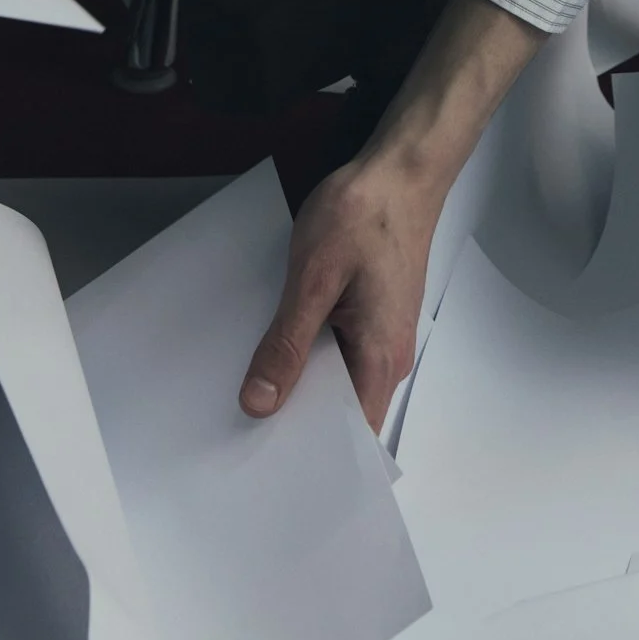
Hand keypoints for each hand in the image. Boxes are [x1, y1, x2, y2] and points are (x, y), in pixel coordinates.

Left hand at [239, 154, 438, 434]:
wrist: (403, 169)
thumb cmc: (366, 215)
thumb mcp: (313, 278)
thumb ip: (288, 343)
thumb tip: (259, 404)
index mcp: (380, 357)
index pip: (351, 437)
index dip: (311, 458)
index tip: (264, 470)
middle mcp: (387, 355)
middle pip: (340, 413)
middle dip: (294, 423)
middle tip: (236, 431)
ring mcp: (381, 334)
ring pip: (336, 380)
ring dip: (298, 384)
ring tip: (245, 388)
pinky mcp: (371, 314)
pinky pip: (337, 351)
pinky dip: (307, 354)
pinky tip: (273, 343)